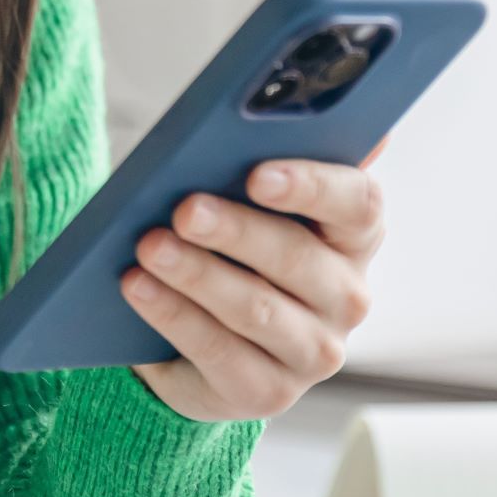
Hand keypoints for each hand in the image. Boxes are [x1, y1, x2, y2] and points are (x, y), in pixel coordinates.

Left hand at [120, 149, 385, 420]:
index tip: (258, 173)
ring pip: (255, 309)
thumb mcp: (250, 205)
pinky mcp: (269, 393)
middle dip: (235, 231)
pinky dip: (173, 316)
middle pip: (297, 258)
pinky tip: (137, 288)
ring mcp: (314, 353)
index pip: (359, 204)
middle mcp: (348, 298)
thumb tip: (289, 102)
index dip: (312, 186)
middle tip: (184, 209)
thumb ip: (268, 161)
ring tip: (149, 247)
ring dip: (197, 274)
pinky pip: (219, 351)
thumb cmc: (233, 249)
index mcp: (356, 236)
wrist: (206, 340)